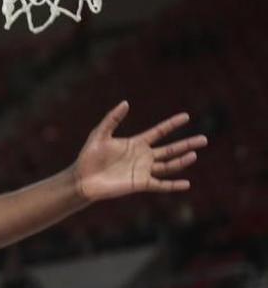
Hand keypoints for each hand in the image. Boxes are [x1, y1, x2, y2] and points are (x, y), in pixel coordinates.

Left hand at [73, 101, 208, 201]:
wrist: (83, 178)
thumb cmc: (89, 156)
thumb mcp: (100, 134)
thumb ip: (112, 119)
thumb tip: (126, 103)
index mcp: (136, 143)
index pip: (159, 132)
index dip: (172, 124)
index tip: (186, 116)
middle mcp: (143, 157)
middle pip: (170, 149)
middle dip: (187, 144)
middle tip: (204, 139)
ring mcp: (143, 171)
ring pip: (168, 165)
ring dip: (182, 161)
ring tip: (194, 154)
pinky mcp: (141, 184)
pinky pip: (161, 184)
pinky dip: (173, 185)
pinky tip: (186, 183)